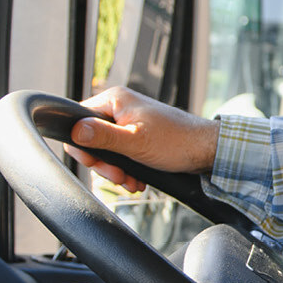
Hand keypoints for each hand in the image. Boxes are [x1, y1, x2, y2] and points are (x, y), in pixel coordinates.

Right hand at [65, 86, 220, 192]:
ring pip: (107, 150)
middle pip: (91, 139)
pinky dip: (127, 169)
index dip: (83, 147)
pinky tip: (138, 179)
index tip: (98, 164)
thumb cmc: (177, 142)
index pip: (78, 121)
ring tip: (132, 181)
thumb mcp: (135, 142)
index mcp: (114, 100)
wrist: (207, 150)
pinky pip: (121, 154)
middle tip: (119, 177)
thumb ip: (103, 136)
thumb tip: (75, 130)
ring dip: (117, 171)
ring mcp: (129, 121)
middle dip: (104, 164)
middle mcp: (120, 107)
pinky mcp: (139, 135)